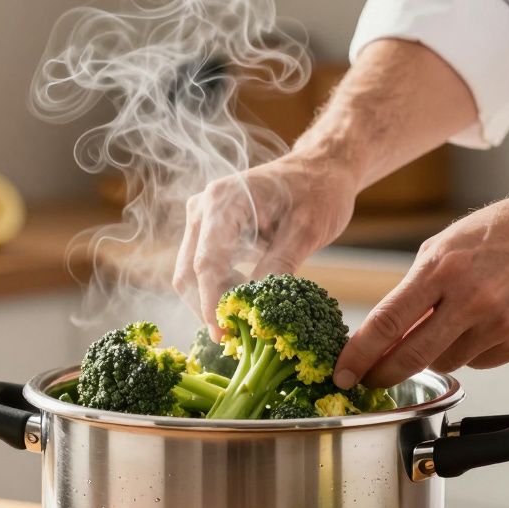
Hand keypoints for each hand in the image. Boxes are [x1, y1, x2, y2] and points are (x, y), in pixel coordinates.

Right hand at [173, 152, 357, 338]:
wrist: (320, 169)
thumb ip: (279, 265)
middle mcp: (203, 208)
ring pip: (191, 274)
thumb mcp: (306, 230)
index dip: (212, 303)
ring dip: (212, 301)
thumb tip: (257, 306)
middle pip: (188, 272)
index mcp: (223, 202)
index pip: (206, 263)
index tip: (223, 335)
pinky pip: (203, 269)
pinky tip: (245, 304)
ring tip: (244, 323)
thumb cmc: (317, 192)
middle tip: (235, 338)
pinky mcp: (209, 232)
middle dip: (208, 308)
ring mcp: (202, 220)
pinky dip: (219, 290)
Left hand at [334, 191, 508, 387]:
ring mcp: (500, 324)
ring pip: (446, 363)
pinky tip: (485, 323)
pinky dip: (471, 350)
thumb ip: (416, 287)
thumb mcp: (449, 243)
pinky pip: (480, 362)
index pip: (387, 323)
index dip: (358, 354)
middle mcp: (471, 299)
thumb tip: (387, 331)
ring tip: (453, 322)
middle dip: (383, 374)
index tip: (342, 372)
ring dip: (435, 354)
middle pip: (411, 357)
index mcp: (444, 267)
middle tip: (370, 380)